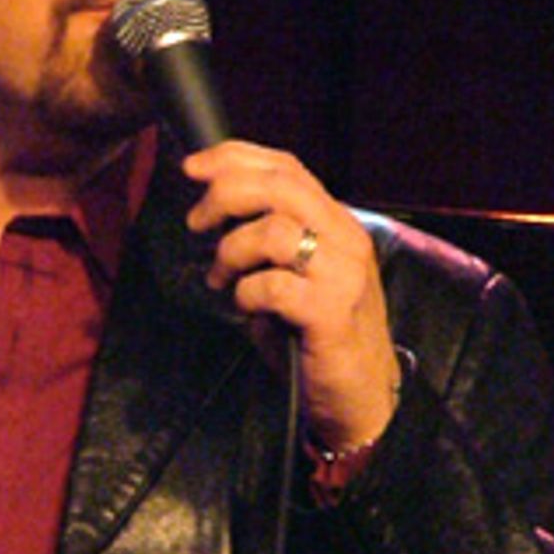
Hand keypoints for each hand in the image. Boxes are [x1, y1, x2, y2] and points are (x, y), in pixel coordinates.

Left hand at [183, 141, 399, 450]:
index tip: (193, 166)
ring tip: (221, 278)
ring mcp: (343, 275)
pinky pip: (272, 285)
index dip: (234, 158)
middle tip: (196, 223)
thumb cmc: (317, 333)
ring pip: (272, 231)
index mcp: (336, 222)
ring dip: (231, 251)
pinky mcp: (331, 313)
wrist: (360, 395)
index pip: (287, 167)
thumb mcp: (296, 272)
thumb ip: (268, 236)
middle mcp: (346, 239)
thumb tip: (213, 209)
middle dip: (224, 195)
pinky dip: (246, 293)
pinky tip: (246, 306)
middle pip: (279, 187)